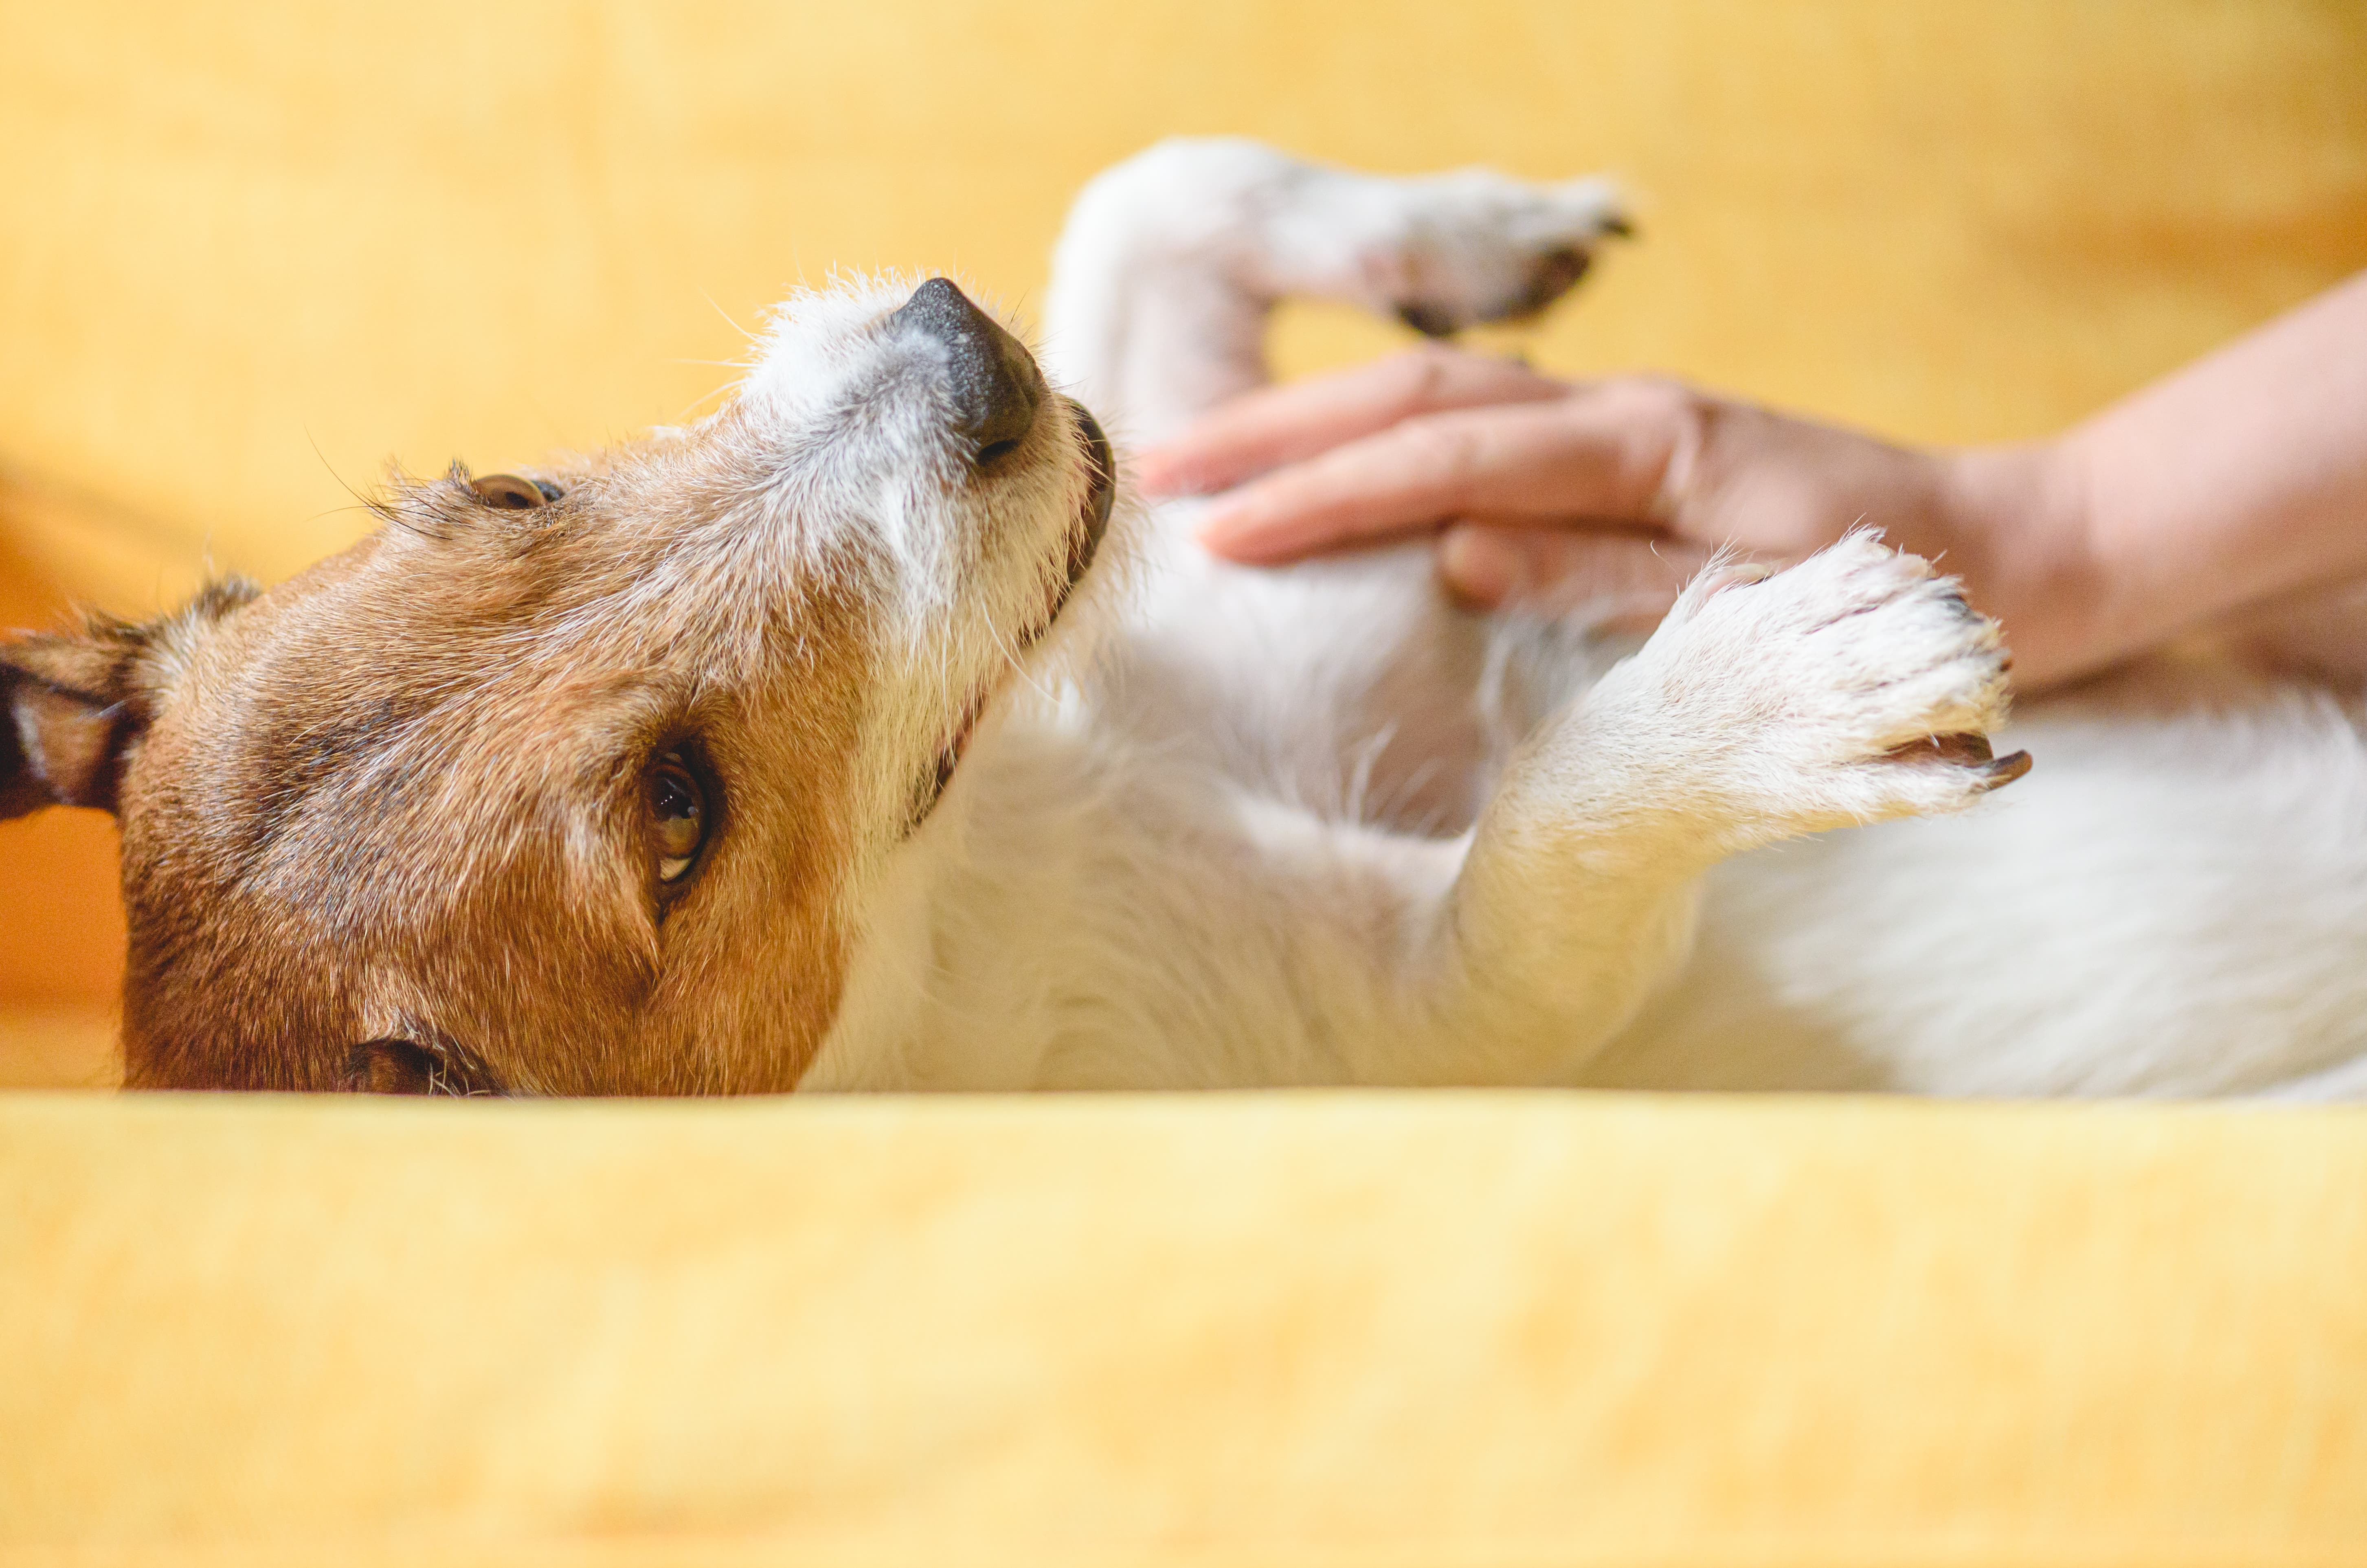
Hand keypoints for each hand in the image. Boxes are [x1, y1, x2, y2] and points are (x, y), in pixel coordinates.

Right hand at [1142, 345, 2081, 674]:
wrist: (2010, 560)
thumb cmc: (1894, 603)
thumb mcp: (1757, 613)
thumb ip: (1602, 579)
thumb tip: (1451, 553)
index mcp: (1650, 449)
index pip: (1447, 459)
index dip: (1324, 493)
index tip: (1221, 529)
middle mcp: (1626, 413)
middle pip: (1417, 395)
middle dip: (1282, 434)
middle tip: (1160, 471)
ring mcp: (1624, 420)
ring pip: (1438, 395)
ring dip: (1320, 426)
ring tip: (1213, 463)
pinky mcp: (1628, 447)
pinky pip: (1480, 426)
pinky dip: (1388, 438)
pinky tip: (1332, 468)